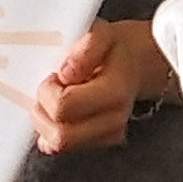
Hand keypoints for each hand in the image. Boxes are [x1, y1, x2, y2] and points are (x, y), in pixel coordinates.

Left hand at [31, 18, 175, 154]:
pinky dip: (51, 130)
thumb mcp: (103, 33)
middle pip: (61, 136)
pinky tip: (58, 111)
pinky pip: (62, 148)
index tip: (53, 76)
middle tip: (51, 90)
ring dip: (45, 122)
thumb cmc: (117, 48)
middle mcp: (113, 120)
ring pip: (59, 145)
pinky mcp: (98, 142)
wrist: (139, 63)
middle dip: (43, 112)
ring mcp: (107, 135)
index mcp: (114, 92)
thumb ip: (86, 48)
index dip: (48, 91)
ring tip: (56, 98)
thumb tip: (66, 72)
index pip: (65, 107)